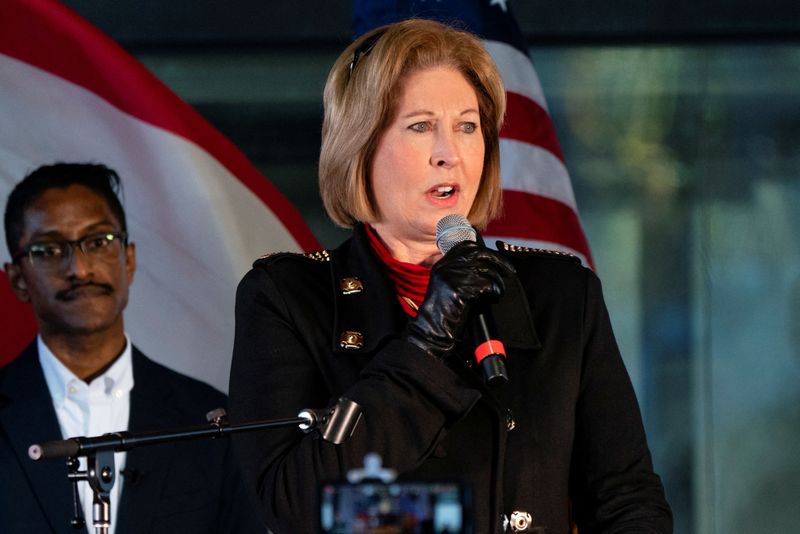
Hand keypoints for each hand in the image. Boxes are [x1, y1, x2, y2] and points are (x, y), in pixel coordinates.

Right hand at [405, 241, 514, 358]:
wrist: (435, 327)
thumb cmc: (445, 310)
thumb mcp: (448, 283)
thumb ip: (463, 270)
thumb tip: (489, 263)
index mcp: (444, 263)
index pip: (469, 246)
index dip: (487, 252)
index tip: (498, 260)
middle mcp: (448, 266)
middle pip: (481, 254)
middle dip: (500, 262)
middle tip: (510, 272)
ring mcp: (455, 276)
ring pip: (488, 270)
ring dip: (499, 282)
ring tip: (499, 291)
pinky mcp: (464, 288)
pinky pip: (488, 285)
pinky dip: (495, 291)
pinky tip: (494, 297)